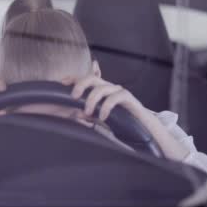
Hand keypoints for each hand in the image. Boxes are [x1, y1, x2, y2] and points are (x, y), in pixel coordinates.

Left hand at [64, 75, 191, 160]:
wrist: (144, 128)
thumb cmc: (122, 123)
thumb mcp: (101, 119)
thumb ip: (90, 115)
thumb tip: (75, 114)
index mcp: (102, 91)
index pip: (86, 80)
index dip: (74, 78)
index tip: (61, 82)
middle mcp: (110, 88)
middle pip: (92, 78)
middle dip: (80, 84)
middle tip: (73, 97)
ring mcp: (120, 92)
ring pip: (102, 87)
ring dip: (92, 99)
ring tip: (87, 112)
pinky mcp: (129, 98)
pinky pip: (116, 97)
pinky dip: (106, 106)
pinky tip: (102, 117)